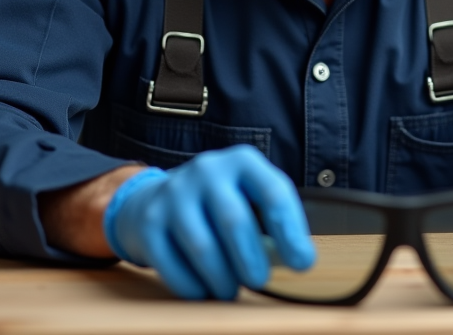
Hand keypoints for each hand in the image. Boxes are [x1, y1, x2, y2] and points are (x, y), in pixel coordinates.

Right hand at [102, 144, 315, 299]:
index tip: (303, 263)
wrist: (154, 198)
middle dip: (251, 260)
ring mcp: (175, 193)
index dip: (291, 232)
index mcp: (242, 161)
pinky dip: (192, 285)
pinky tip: (202, 289)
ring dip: (221, 278)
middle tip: (258, 281)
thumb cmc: (218, 204)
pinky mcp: (150, 220)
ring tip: (229, 290)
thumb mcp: (250, 198)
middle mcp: (208, 170)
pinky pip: (172, 263)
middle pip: (235, 221)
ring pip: (203, 246)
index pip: (273, 194)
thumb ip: (275, 224)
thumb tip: (298, 259)